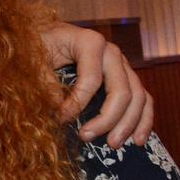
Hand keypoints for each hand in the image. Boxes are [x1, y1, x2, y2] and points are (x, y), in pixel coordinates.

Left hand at [40, 21, 152, 147]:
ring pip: (138, 96)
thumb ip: (46, 81)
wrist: (48, 35)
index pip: (92, 79)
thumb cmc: (40, 44)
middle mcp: (111, 51)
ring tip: (113, 145)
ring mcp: (122, 64)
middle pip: (121, 90)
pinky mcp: (126, 76)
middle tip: (87, 137)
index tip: (60, 119)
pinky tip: (137, 139)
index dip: (77, 103)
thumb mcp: (35, 57)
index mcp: (89, 42)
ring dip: (128, 124)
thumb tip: (60, 108)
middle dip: (107, 118)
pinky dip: (143, 119)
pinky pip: (143, 98)